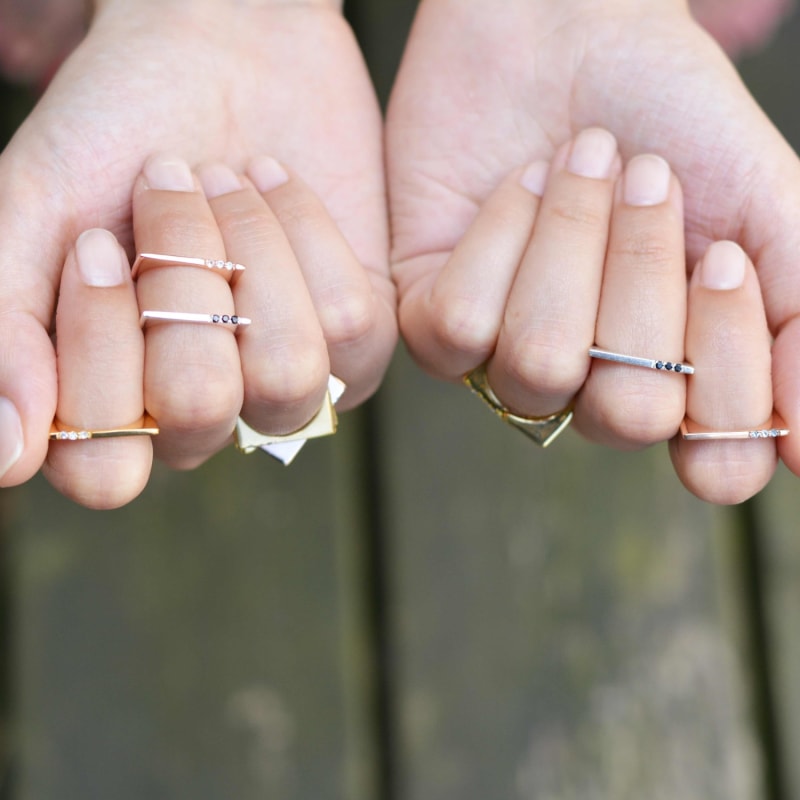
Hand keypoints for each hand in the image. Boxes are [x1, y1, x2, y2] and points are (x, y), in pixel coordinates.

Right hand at [0, 0, 394, 492]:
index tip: (97, 241)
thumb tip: (7, 456)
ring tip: (226, 181)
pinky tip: (276, 186)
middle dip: (182, 276)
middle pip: (203, 412)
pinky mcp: (360, 340)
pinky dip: (310, 234)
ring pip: (288, 375)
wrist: (219, 50)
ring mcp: (287, 383)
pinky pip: (354, 327)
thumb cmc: (114, 131)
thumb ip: (6, 333)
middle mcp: (203, 412)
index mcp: (113, 404)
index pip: (104, 469)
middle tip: (170, 191)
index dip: (101, 346)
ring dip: (249, 252)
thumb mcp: (32, 216)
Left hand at [387, 0, 799, 476]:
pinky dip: (500, 237)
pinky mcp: (432, 321)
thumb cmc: (671, 114)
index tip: (723, 258)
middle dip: (643, 281)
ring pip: (539, 366)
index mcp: (676, 374)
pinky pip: (459, 327)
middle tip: (649, 181)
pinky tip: (519, 183)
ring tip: (583, 162)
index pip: (715, 461)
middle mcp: (593, 384)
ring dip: (573, 246)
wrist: (565, 29)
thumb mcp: (766, 209)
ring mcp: (507, 360)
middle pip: (625, 413)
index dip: (725, 372)